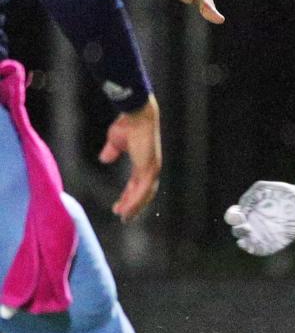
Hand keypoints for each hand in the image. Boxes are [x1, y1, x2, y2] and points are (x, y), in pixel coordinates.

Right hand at [99, 93, 161, 220]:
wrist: (136, 114)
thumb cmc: (128, 124)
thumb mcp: (115, 142)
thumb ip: (111, 152)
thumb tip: (104, 159)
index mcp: (143, 162)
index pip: (137, 185)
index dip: (129, 196)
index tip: (119, 207)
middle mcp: (150, 167)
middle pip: (143, 193)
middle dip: (133, 206)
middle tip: (124, 218)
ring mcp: (152, 168)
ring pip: (144, 195)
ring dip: (134, 207)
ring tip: (124, 218)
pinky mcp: (149, 168)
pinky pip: (142, 190)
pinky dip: (134, 201)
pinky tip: (126, 210)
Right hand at [224, 180, 294, 255]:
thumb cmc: (283, 193)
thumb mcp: (264, 188)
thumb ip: (251, 195)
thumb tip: (242, 207)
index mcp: (248, 211)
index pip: (233, 216)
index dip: (232, 216)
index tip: (240, 214)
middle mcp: (252, 224)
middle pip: (237, 231)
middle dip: (238, 229)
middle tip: (247, 226)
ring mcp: (261, 235)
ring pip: (246, 242)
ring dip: (244, 240)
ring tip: (251, 234)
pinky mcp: (271, 244)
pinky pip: (259, 250)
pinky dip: (254, 249)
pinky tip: (254, 246)